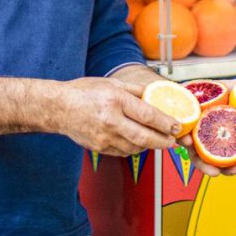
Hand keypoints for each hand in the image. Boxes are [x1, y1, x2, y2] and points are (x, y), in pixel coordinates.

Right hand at [60, 76, 180, 156]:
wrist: (58, 108)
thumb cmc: (84, 92)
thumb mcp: (112, 83)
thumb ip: (135, 90)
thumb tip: (156, 95)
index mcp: (115, 101)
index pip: (147, 115)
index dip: (165, 123)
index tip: (176, 126)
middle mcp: (110, 121)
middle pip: (144, 137)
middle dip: (162, 141)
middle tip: (173, 141)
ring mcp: (104, 137)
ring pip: (135, 148)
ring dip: (149, 146)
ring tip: (157, 140)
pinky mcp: (99, 148)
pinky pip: (123, 152)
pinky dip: (134, 148)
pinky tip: (138, 142)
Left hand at [179, 73, 235, 177]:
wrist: (181, 90)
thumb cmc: (206, 94)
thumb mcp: (225, 88)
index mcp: (226, 131)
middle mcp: (211, 141)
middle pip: (223, 158)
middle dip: (232, 166)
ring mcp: (195, 141)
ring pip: (202, 160)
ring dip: (209, 168)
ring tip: (215, 172)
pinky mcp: (179, 136)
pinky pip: (182, 144)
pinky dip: (186, 144)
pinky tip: (189, 141)